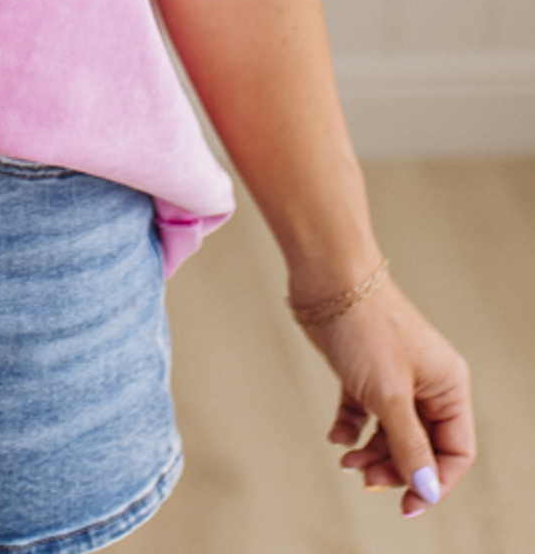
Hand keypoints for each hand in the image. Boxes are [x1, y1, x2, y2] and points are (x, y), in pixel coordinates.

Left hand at [302, 278, 474, 518]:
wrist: (327, 277)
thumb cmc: (365, 329)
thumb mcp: (389, 396)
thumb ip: (409, 446)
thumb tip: (427, 489)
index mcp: (448, 386)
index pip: (455, 451)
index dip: (435, 483)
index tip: (406, 506)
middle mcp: (427, 383)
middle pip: (421, 445)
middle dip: (395, 467)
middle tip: (366, 478)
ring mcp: (395, 376)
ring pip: (391, 432)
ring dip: (371, 452)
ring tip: (347, 458)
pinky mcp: (364, 370)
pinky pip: (364, 413)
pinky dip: (352, 428)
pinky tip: (336, 435)